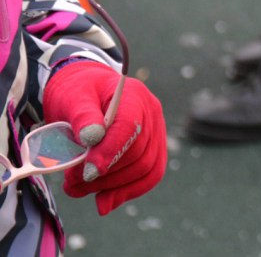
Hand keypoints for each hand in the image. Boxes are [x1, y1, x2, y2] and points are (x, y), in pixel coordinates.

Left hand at [43, 62, 166, 215]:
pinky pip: (149, 175)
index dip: (111, 151)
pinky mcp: (153, 148)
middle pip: (139, 153)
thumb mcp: (73, 98)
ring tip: (79, 190)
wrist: (86, 92)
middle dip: (105, 175)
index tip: (87, 173)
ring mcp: (156, 131)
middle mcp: (152, 113)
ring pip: (146, 169)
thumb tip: (91, 138)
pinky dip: (127, 192)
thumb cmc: (78, 92)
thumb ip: (82, 117)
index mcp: (134, 95)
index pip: (131, 126)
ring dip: (112, 187)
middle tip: (71, 183)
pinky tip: (105, 200)